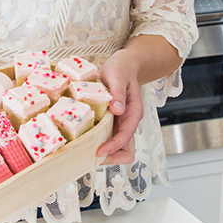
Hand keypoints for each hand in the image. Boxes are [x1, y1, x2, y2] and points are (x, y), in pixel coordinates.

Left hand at [96, 50, 143, 164]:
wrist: (123, 65)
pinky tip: (89, 142)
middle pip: (127, 150)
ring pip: (119, 148)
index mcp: (133, 112)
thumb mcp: (117, 77)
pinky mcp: (113, 122)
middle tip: (95, 157)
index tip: (100, 152)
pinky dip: (101, 143)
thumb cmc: (121, 69)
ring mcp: (121, 123)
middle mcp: (128, 121)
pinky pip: (109, 138)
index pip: (126, 136)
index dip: (114, 146)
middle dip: (113, 157)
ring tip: (89, 153)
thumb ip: (118, 93)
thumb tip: (117, 110)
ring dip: (107, 154)